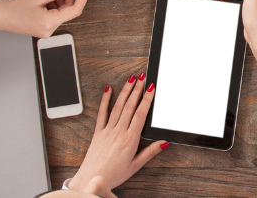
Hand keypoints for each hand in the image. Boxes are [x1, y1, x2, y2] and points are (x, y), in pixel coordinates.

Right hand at [0, 0, 88, 37]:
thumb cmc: (12, 8)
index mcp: (49, 23)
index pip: (74, 11)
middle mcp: (49, 30)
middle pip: (67, 12)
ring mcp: (46, 31)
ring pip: (60, 13)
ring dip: (58, 2)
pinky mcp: (42, 29)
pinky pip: (53, 16)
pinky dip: (52, 6)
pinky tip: (43, 1)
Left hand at [67, 77, 167, 196]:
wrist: (92, 179)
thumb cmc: (113, 174)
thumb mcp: (136, 165)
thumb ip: (150, 152)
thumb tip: (164, 142)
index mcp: (129, 140)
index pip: (140, 114)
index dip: (146, 99)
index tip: (151, 88)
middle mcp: (118, 132)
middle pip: (130, 106)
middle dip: (137, 89)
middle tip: (142, 77)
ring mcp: (107, 130)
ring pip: (118, 106)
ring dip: (125, 91)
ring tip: (130, 79)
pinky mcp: (98, 132)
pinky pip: (102, 113)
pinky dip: (105, 100)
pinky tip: (108, 90)